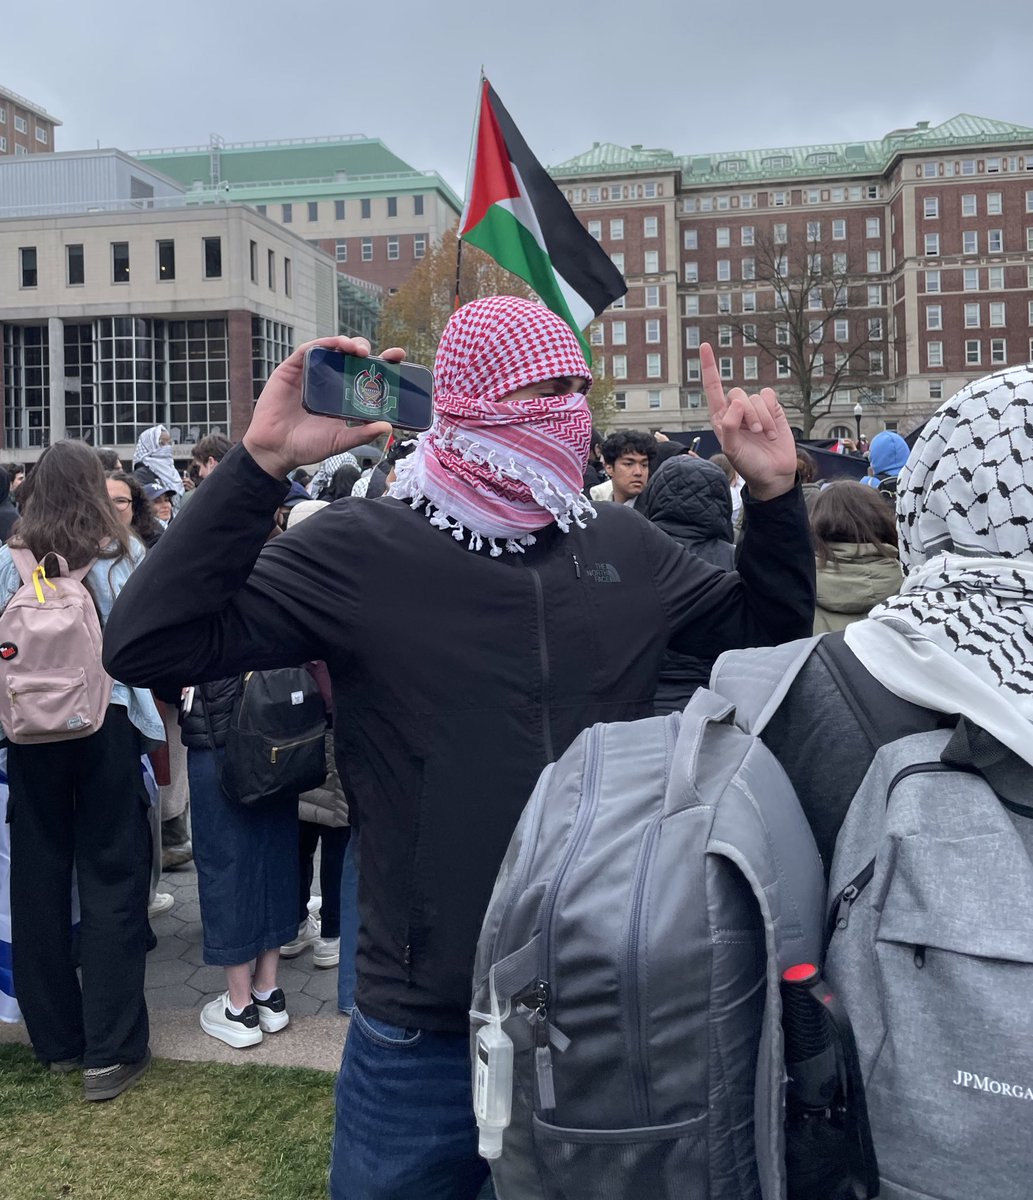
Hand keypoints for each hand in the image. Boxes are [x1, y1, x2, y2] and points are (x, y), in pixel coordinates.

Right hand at [243, 336, 404, 477]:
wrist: (277, 450)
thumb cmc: (308, 446)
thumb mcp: (341, 441)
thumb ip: (362, 434)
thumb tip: (388, 426)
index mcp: (344, 395)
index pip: (366, 374)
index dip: (382, 363)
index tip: (399, 357)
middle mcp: (329, 380)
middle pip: (351, 357)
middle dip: (366, 350)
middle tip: (379, 355)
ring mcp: (311, 373)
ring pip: (331, 349)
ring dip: (347, 344)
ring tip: (358, 349)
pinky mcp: (291, 370)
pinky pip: (308, 350)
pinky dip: (323, 345)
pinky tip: (335, 346)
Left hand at [700, 343, 796, 500]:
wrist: (773, 474)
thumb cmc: (748, 465)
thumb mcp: (732, 450)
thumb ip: (729, 426)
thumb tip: (736, 403)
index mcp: (720, 418)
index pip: (713, 388)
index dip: (710, 367)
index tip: (705, 345)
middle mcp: (736, 411)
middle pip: (737, 394)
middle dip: (748, 413)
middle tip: (754, 433)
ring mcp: (755, 410)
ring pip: (756, 397)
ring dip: (762, 418)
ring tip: (764, 436)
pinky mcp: (773, 410)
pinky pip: (770, 396)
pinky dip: (772, 413)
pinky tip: (773, 430)